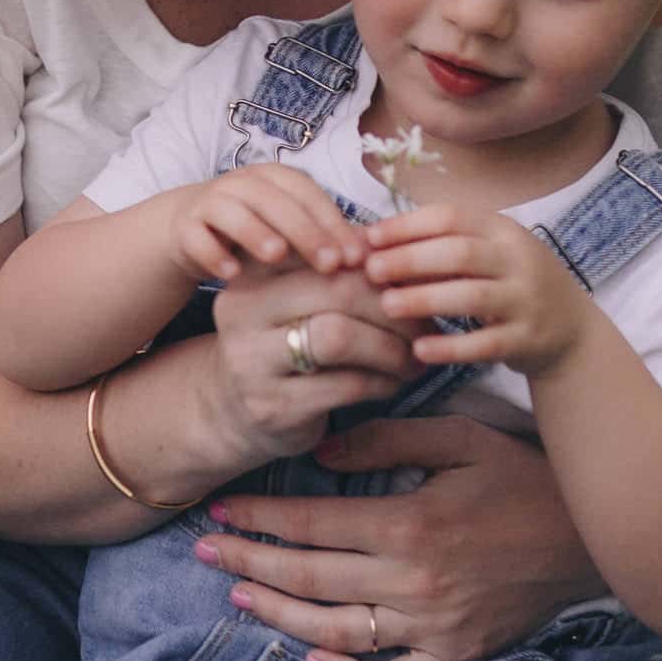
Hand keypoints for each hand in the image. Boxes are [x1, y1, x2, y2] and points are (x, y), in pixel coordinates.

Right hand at [168, 164, 364, 285]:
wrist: (190, 230)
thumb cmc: (256, 232)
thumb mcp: (290, 230)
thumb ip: (325, 238)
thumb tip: (373, 259)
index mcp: (276, 179)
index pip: (309, 194)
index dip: (334, 224)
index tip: (357, 259)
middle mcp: (243, 183)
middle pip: (275, 200)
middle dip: (305, 231)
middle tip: (329, 264)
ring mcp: (210, 202)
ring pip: (233, 210)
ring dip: (256, 231)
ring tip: (277, 257)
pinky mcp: (184, 226)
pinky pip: (196, 235)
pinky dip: (213, 252)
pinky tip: (232, 275)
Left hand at [196, 415, 599, 660]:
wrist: (600, 537)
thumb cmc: (527, 476)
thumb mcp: (462, 437)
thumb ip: (389, 438)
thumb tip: (322, 452)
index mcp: (410, 524)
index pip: (311, 523)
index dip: (259, 518)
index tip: (220, 511)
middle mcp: (415, 581)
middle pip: (310, 577)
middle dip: (249, 563)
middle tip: (204, 553)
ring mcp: (436, 626)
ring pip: (336, 629)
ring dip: (277, 615)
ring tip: (236, 597)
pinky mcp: (459, 654)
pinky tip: (307, 656)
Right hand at [203, 261, 420, 467]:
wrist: (237, 411)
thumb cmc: (284, 344)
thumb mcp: (298, 300)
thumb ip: (337, 271)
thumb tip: (399, 252)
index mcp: (253, 272)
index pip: (323, 248)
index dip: (375, 261)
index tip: (406, 280)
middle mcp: (243, 310)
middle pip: (335, 288)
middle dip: (392, 306)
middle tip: (424, 323)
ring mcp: (252, 360)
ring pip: (338, 337)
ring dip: (391, 348)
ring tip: (414, 357)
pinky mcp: (274, 405)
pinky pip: (345, 385)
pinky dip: (383, 382)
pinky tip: (394, 382)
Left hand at [364, 202, 593, 377]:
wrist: (571, 332)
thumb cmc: (509, 284)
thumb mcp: (487, 255)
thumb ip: (439, 247)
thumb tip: (370, 242)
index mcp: (503, 231)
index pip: (452, 218)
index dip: (408, 226)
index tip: (370, 238)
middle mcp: (519, 261)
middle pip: (461, 253)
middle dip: (412, 259)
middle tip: (372, 271)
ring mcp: (526, 301)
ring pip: (473, 296)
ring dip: (426, 299)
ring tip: (387, 305)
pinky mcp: (527, 340)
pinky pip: (486, 343)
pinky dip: (452, 347)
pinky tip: (419, 350)